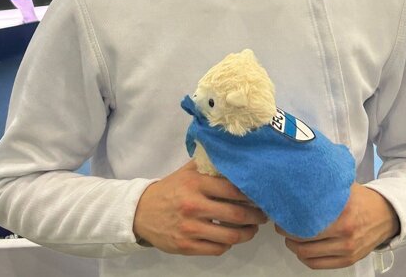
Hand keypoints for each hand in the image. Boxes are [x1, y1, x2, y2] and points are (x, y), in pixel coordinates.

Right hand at [133, 161, 267, 255]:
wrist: (142, 212)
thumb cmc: (170, 189)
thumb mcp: (187, 172)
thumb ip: (208, 164)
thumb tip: (233, 155)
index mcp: (196, 184)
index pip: (233, 189)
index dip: (251, 194)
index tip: (261, 195)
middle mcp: (194, 206)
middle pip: (236, 214)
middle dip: (256, 216)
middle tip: (263, 214)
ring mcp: (191, 228)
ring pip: (230, 236)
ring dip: (247, 233)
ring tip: (253, 228)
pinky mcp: (187, 246)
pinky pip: (217, 249)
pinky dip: (229, 244)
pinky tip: (232, 237)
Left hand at [275, 183, 398, 269]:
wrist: (386, 215)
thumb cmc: (361, 198)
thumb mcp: (344, 187)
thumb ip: (325, 186)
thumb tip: (299, 179)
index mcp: (342, 214)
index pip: (306, 222)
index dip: (288, 220)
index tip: (281, 213)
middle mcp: (344, 235)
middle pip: (303, 240)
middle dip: (287, 233)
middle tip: (281, 224)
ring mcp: (347, 250)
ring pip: (308, 254)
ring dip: (294, 246)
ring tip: (289, 236)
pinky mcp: (348, 260)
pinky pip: (318, 265)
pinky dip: (305, 258)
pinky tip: (301, 247)